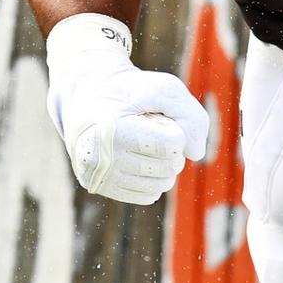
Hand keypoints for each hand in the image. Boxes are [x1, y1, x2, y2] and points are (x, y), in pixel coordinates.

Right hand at [46, 15, 208, 204]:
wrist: (86, 94)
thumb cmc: (129, 90)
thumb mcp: (163, 88)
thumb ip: (190, 115)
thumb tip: (195, 154)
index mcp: (111, 129)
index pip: (172, 144)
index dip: (175, 128)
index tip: (157, 116)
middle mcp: (98, 156)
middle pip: (168, 166)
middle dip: (172, 147)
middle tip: (153, 128)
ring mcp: (97, 175)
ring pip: (160, 185)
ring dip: (164, 163)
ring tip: (146, 142)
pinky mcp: (98, 186)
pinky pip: (147, 195)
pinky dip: (152, 177)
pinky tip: (138, 158)